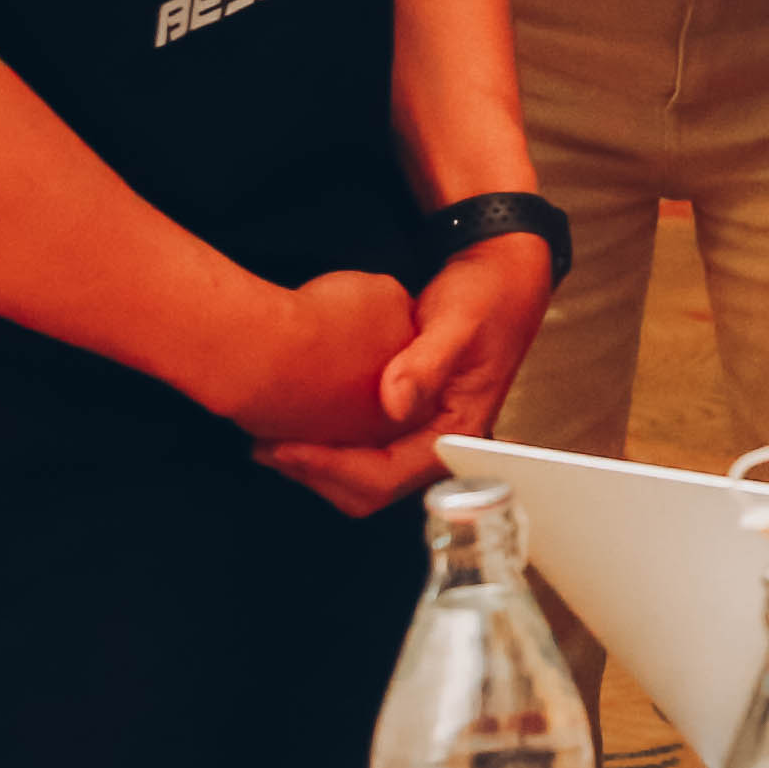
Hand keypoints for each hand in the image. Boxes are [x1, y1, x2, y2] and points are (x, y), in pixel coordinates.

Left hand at [254, 235, 553, 514]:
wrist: (503, 276)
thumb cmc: (489, 296)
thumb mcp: (460, 322)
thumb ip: (428, 362)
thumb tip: (394, 403)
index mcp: (456, 431)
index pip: (387, 477)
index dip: (332, 468)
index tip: (288, 446)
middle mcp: (438, 443)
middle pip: (368, 490)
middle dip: (314, 474)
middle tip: (265, 446)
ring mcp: (420, 434)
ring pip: (359, 478)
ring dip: (314, 464)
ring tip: (269, 438)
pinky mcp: (405, 421)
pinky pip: (361, 452)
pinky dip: (325, 445)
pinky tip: (296, 421)